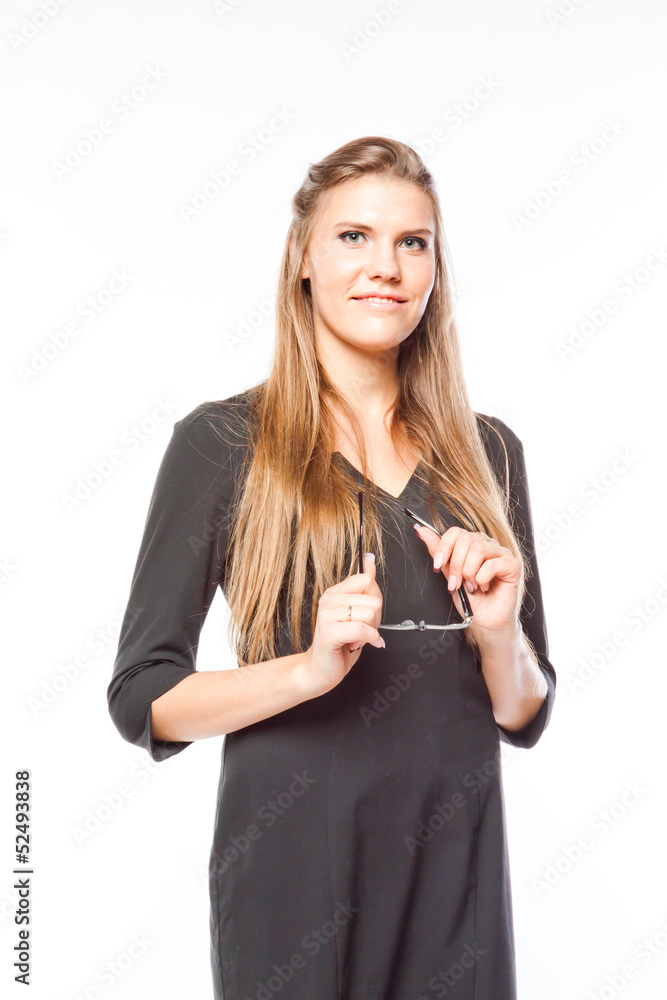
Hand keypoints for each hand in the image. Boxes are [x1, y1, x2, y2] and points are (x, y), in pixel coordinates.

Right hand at [296, 554, 384, 697]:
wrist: (319, 670)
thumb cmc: (339, 644)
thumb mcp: (356, 613)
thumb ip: (365, 588)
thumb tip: (369, 560)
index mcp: (335, 592)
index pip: (367, 580)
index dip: (374, 600)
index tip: (366, 615)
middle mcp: (329, 600)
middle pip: (373, 599)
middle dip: (375, 620)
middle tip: (360, 631)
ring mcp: (327, 615)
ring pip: (369, 614)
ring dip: (370, 632)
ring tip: (356, 638)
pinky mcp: (330, 632)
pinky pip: (362, 629)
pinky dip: (370, 639)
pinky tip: (362, 644)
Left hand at [413, 524, 521, 637]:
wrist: (485, 622)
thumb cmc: (471, 600)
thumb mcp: (449, 574)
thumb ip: (439, 552)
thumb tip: (422, 531)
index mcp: (473, 544)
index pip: (456, 532)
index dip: (444, 547)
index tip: (437, 565)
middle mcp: (488, 545)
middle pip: (466, 538)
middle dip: (456, 564)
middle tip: (456, 583)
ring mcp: (502, 553)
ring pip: (478, 549)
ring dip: (469, 572)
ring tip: (471, 586)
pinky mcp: (513, 565)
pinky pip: (491, 564)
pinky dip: (482, 579)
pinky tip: (485, 587)